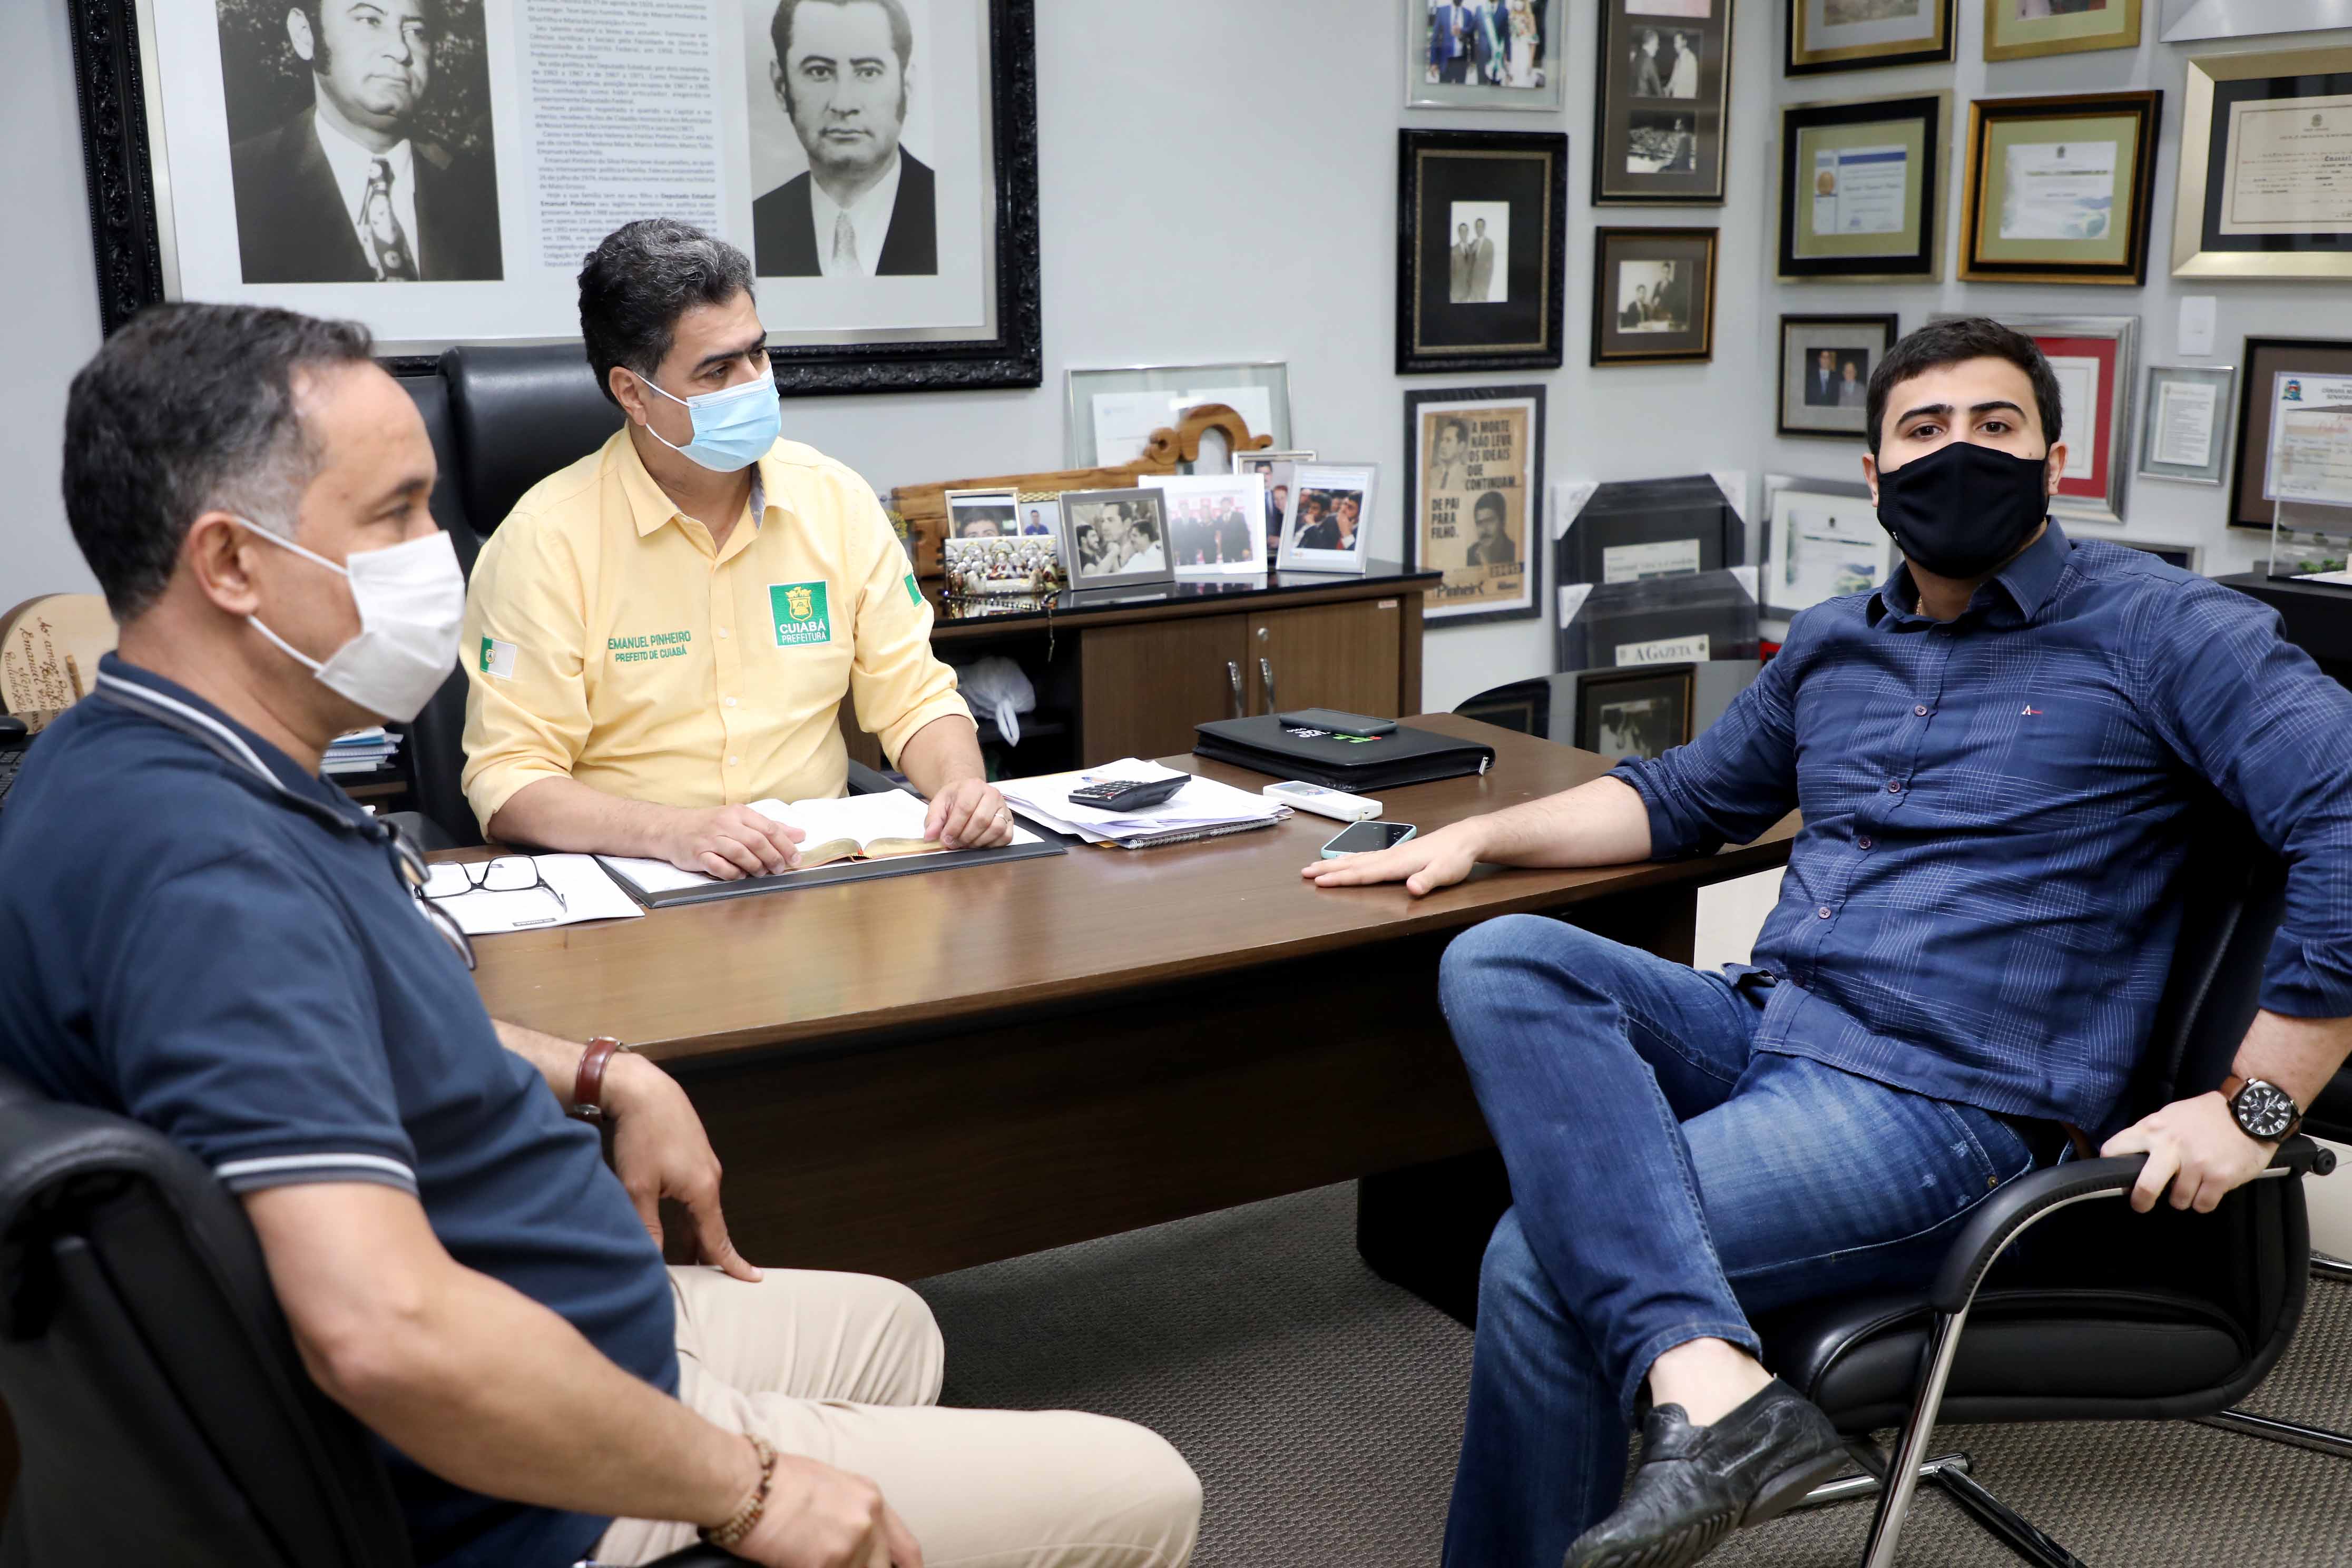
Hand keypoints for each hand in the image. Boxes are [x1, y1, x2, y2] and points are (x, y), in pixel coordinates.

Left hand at [604, 1054, 759, 1280]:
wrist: (645, 1090)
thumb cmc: (641, 1136)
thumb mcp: (638, 1187)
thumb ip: (648, 1227)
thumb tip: (653, 1260)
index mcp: (702, 1190)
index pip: (718, 1238)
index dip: (732, 1263)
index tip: (752, 1279)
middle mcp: (710, 1178)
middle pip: (711, 1226)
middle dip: (706, 1253)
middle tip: (703, 1280)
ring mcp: (704, 1164)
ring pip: (701, 1210)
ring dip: (694, 1233)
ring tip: (684, 1257)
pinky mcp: (694, 1154)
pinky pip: (695, 1193)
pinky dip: (689, 1213)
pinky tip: (675, 1219)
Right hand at [664, 804, 803, 880]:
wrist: (671, 828)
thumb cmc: (710, 825)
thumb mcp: (740, 820)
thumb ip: (770, 827)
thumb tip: (800, 834)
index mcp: (738, 813)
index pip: (768, 827)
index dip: (785, 845)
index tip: (796, 859)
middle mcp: (725, 823)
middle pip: (756, 841)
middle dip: (773, 857)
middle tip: (779, 869)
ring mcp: (711, 839)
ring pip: (740, 854)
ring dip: (755, 867)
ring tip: (761, 873)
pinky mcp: (698, 854)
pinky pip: (720, 867)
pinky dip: (734, 874)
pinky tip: (739, 875)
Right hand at [735, 1455, 921, 1567]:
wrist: (747, 1482)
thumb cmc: (776, 1480)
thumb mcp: (830, 1484)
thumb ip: (851, 1512)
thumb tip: (855, 1540)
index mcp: (871, 1498)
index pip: (906, 1548)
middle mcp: (868, 1521)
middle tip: (841, 1565)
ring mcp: (849, 1544)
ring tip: (815, 1560)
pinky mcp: (825, 1564)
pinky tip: (799, 1565)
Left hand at [923, 777, 1012, 849]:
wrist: (968, 794)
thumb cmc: (955, 799)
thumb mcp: (939, 804)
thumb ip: (933, 820)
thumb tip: (930, 836)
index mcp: (973, 786)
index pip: (965, 808)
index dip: (954, 827)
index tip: (945, 839)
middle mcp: (992, 794)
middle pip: (981, 820)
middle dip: (965, 837)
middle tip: (954, 844)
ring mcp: (1004, 807)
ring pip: (996, 829)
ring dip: (979, 842)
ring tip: (966, 843)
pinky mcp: (1010, 820)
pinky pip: (1006, 836)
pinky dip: (992, 844)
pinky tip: (980, 842)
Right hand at [1299, 820, 1482, 897]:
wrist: (1464, 839)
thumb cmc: (1455, 858)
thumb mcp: (1445, 872)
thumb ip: (1428, 880)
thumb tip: (1413, 889)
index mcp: (1397, 863)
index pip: (1363, 873)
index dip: (1341, 879)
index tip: (1319, 882)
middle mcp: (1389, 856)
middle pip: (1352, 864)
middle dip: (1328, 869)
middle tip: (1304, 872)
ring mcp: (1391, 854)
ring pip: (1356, 859)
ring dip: (1334, 863)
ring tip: (1314, 866)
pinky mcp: (1395, 854)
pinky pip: (1365, 857)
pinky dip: (1349, 859)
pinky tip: (1344, 861)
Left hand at [2101, 1091, 2276, 1213]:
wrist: (2251, 1111)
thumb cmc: (2207, 1115)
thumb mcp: (2171, 1115)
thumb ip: (2151, 1134)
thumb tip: (2130, 1156)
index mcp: (2153, 1128)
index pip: (2115, 1149)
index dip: (2113, 1164)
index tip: (2118, 1174)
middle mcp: (2171, 1146)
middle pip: (2145, 1186)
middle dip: (2141, 1201)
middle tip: (2141, 1204)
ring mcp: (2197, 1164)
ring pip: (2178, 1200)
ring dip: (2184, 1198)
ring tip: (2193, 1184)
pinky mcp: (2219, 1178)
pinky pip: (2202, 1205)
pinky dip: (2204, 1201)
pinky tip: (2209, 1188)